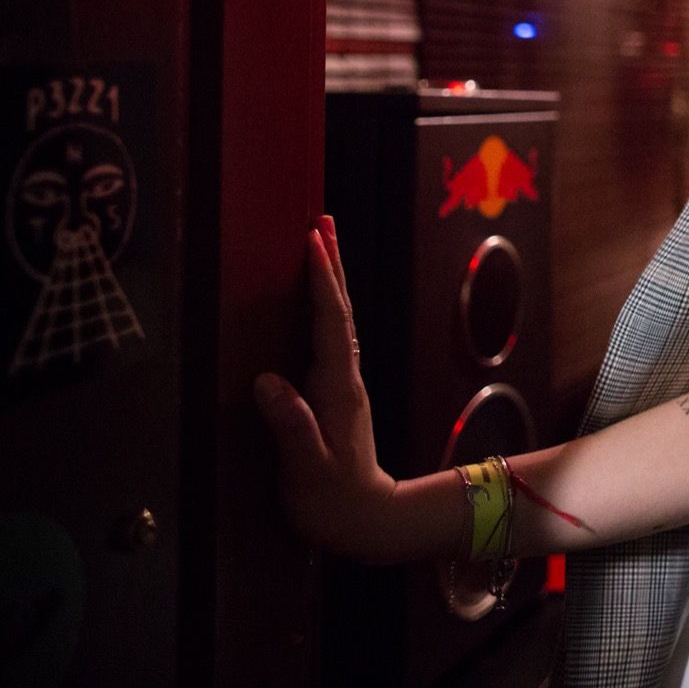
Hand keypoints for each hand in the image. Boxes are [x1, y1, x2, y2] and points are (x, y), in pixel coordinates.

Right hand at [253, 214, 399, 559]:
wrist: (367, 522)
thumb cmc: (333, 501)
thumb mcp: (307, 468)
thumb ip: (290, 425)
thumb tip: (267, 380)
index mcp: (338, 389)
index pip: (330, 324)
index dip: (321, 282)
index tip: (314, 241)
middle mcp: (345, 378)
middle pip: (340, 311)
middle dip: (331, 265)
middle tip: (323, 220)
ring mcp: (343, 384)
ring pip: (337, 321)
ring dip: (330, 281)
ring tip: (321, 244)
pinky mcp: (336, 394)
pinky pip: (330, 338)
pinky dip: (324, 309)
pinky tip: (317, 302)